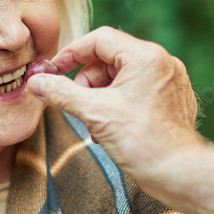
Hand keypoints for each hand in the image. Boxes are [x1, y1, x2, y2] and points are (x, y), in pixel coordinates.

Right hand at [27, 26, 200, 185]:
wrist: (177, 173)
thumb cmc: (142, 142)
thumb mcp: (94, 113)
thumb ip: (61, 93)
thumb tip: (36, 83)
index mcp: (146, 57)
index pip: (100, 39)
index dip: (71, 53)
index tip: (53, 70)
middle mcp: (162, 63)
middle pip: (111, 58)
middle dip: (87, 81)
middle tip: (74, 103)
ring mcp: (170, 82)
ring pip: (122, 77)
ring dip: (100, 96)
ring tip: (93, 122)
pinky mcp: (173, 100)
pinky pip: (137, 91)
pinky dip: (117, 104)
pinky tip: (108, 128)